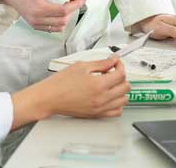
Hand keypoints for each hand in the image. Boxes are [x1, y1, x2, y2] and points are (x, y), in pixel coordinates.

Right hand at [0, 0, 84, 32]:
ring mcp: (35, 24)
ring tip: (66, 6)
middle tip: (75, 0)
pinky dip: (59, 22)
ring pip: (60, 26)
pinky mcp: (35, 26)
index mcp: (39, 8)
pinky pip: (52, 28)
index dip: (76, 4)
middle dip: (72, 10)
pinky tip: (58, 12)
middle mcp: (37, 18)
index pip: (64, 10)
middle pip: (63, 20)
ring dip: (66, 17)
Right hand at [10, 58, 129, 128]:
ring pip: (124, 100)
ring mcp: (100, 108)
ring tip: (111, 84)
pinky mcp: (97, 115)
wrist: (50, 98)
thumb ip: (100, 63)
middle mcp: (102, 98)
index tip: (116, 63)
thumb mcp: (81, 66)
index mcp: (98, 84)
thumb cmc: (60, 83)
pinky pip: (116, 111)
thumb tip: (112, 61)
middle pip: (125, 87)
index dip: (120, 66)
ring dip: (121, 90)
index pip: (121, 75)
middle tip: (112, 72)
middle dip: (121, 77)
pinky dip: (117, 104)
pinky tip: (110, 96)